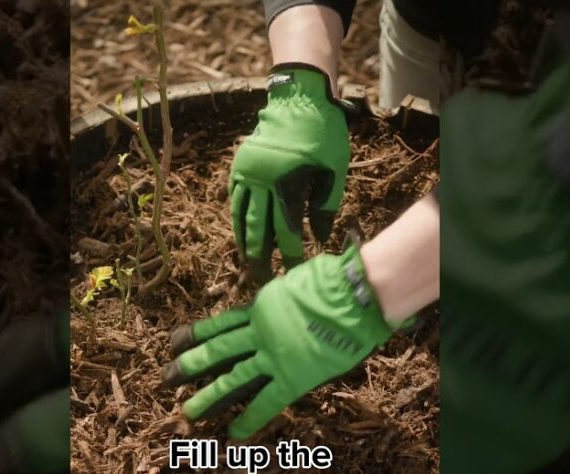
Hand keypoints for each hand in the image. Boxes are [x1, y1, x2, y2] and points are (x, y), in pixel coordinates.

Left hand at [161, 243, 393, 438]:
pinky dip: (250, 420)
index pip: (223, 324)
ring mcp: (273, 355)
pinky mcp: (292, 376)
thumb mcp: (298, 280)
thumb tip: (284, 296)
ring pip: (233, 378)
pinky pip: (266, 402)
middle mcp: (260, 331)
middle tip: (167, 378)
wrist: (354, 294)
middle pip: (218, 350)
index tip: (176, 342)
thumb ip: (284, 294)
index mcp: (261, 306)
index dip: (198, 334)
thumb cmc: (336, 279)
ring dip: (209, 396)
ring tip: (187, 411)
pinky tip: (234, 434)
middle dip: (191, 365)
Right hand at [230, 64, 350, 280]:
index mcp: (287, 184)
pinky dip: (237, 216)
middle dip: (260, 257)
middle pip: (257, 230)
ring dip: (243, 241)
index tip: (293, 272)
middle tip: (262, 278)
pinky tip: (241, 230)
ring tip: (246, 260)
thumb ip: (325, 205)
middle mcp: (262, 182)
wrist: (299, 99)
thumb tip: (317, 238)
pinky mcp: (240, 165)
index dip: (290, 255)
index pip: (286, 231)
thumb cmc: (323, 135)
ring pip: (240, 216)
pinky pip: (234, 198)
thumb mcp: (334, 170)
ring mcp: (247, 173)